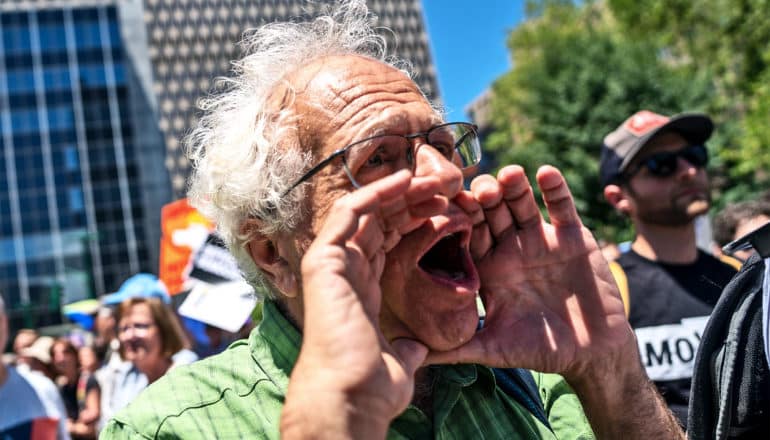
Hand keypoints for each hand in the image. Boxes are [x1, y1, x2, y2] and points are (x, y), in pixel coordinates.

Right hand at [281, 170, 445, 438]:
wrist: (350, 396)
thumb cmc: (373, 385)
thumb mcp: (400, 359)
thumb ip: (408, 348)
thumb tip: (419, 349)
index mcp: (361, 288)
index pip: (387, 241)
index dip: (415, 221)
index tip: (447, 209)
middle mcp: (344, 271)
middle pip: (378, 221)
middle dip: (412, 200)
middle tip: (446, 186)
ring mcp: (331, 263)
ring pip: (364, 211)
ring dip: (398, 191)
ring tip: (432, 179)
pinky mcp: (323, 260)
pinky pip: (347, 213)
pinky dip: (374, 194)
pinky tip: (403, 181)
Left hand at [429, 165, 632, 380]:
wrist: (593, 352)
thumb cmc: (540, 351)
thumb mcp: (494, 348)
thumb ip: (455, 349)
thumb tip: (410, 356)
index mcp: (487, 268)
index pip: (468, 237)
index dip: (459, 221)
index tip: (445, 206)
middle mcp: (510, 248)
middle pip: (492, 214)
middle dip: (485, 199)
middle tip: (478, 188)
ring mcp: (540, 239)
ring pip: (522, 204)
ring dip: (515, 187)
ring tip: (509, 174)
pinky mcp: (572, 236)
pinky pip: (562, 208)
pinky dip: (555, 189)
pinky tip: (546, 172)